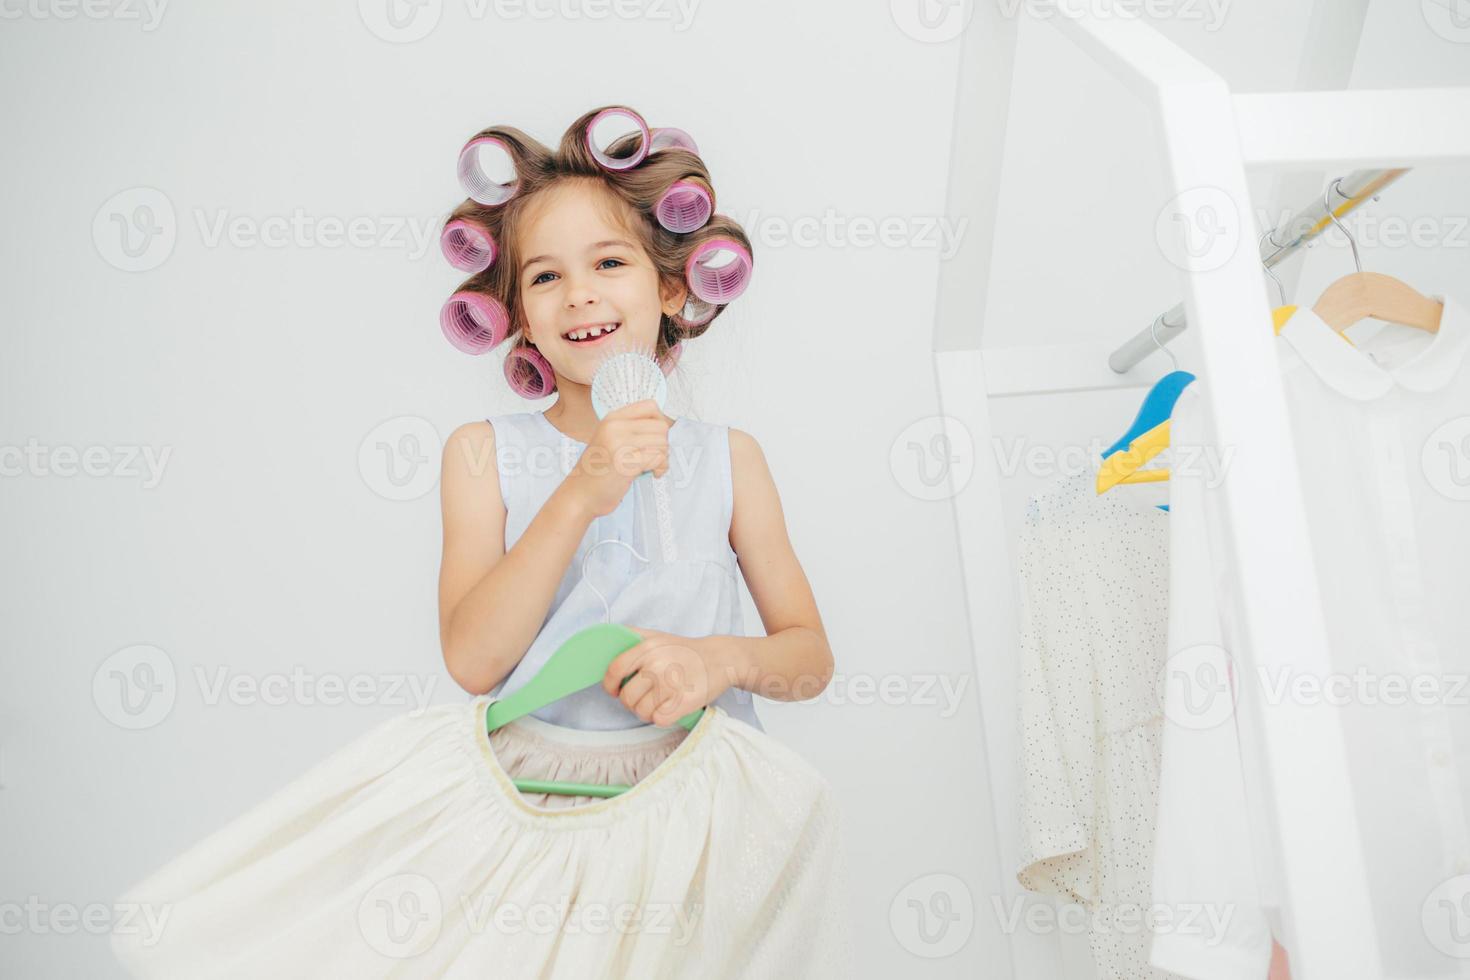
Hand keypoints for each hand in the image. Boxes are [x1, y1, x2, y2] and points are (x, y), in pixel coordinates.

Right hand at [565, 400, 670, 519]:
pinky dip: (660, 468)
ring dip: (663, 458)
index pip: (650, 406)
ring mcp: (619, 444)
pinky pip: (658, 458)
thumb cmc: (598, 471)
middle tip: (654, 457)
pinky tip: (652, 474)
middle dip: (663, 444)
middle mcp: (615, 427)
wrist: (580, 494)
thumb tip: (664, 426)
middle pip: (661, 426)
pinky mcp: (625, 463)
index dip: (660, 421)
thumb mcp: (610, 439)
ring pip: (662, 443)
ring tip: (652, 467)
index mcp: (612, 418)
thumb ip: (632, 429)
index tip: (655, 438)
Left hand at [601, 629, 733, 726]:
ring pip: (641, 712)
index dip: (610, 685)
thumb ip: (632, 637)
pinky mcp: (683, 702)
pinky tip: (669, 708)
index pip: (614, 671)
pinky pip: (658, 720)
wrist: (720, 658)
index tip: (614, 690)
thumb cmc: (685, 650)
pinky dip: (662, 717)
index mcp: (646, 648)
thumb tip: (606, 644)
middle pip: (627, 697)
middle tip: (643, 697)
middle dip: (631, 702)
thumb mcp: (658, 636)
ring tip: (657, 703)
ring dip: (646, 711)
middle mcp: (656, 666)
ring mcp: (670, 685)